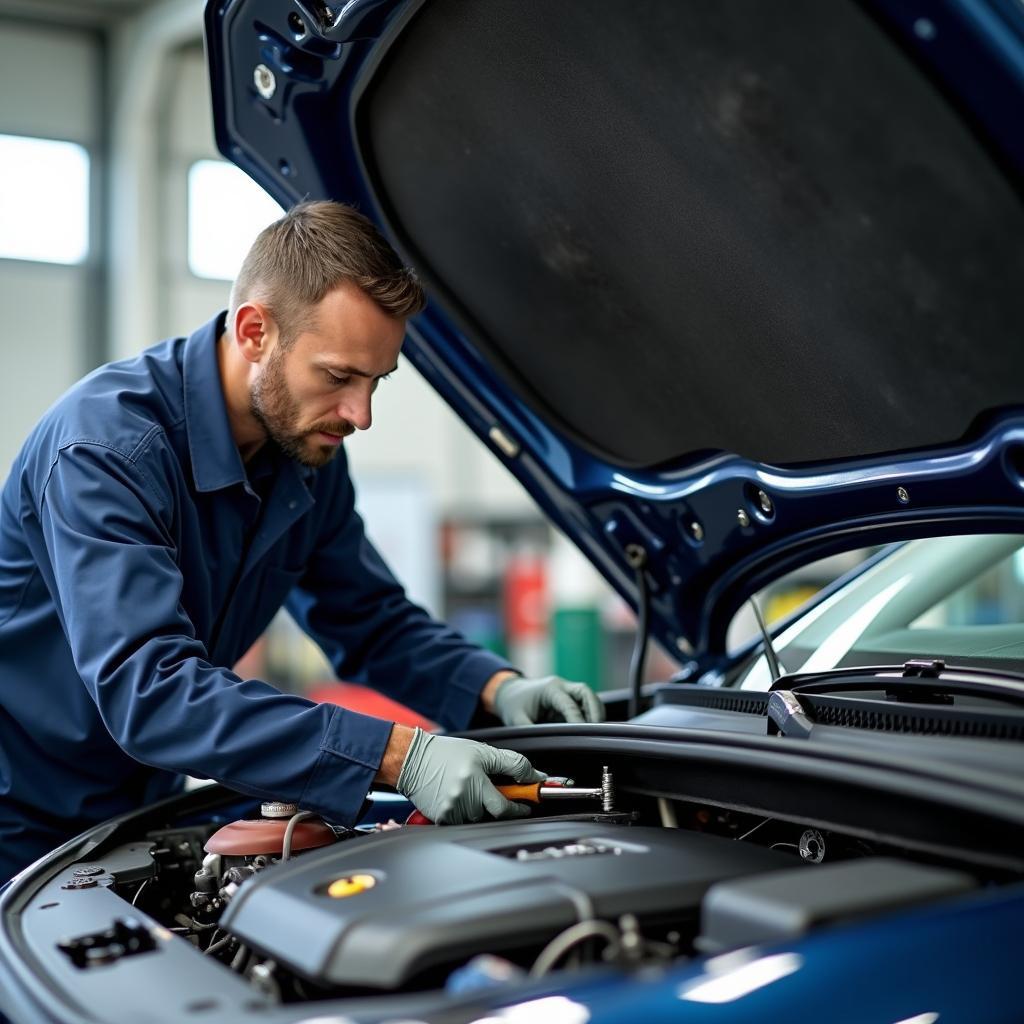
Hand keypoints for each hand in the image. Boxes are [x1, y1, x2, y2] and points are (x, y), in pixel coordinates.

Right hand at [396, 729, 546, 824]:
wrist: (413, 759)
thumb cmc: (446, 753)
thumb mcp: (482, 751)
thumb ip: (511, 764)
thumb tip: (534, 775)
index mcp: (475, 779)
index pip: (504, 806)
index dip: (518, 807)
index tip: (526, 805)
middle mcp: (463, 797)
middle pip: (492, 812)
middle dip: (497, 803)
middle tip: (492, 790)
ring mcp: (452, 810)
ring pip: (477, 817)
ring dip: (480, 807)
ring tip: (469, 788)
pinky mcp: (441, 817)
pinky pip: (462, 821)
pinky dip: (465, 811)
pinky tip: (458, 795)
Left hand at [494, 674, 604, 725]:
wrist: (509, 692)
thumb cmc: (513, 704)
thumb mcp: (516, 720)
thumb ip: (530, 733)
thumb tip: (542, 749)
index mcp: (550, 689)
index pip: (570, 704)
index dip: (578, 720)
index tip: (583, 735)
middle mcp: (561, 686)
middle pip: (586, 693)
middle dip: (595, 711)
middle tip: (597, 731)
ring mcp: (566, 690)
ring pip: (589, 697)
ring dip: (595, 712)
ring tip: (596, 732)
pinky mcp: (568, 698)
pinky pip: (585, 703)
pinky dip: (590, 714)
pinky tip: (589, 729)